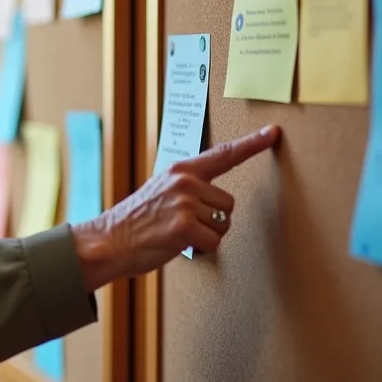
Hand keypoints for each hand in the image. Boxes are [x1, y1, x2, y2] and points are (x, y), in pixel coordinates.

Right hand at [73, 125, 280, 289]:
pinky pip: (214, 241)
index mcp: (180, 170)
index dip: (251, 144)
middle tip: (184, 224)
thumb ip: (188, 187)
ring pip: (223, 224)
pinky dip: (201, 248)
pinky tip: (179, 243)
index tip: (272, 133)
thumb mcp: (161, 191)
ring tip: (178, 233)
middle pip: (228, 203)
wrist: (110, 241)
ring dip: (207, 234)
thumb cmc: (136, 221)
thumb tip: (215, 199)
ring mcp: (185, 202)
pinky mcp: (184, 225)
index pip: (223, 154)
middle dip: (213, 219)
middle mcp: (185, 181)